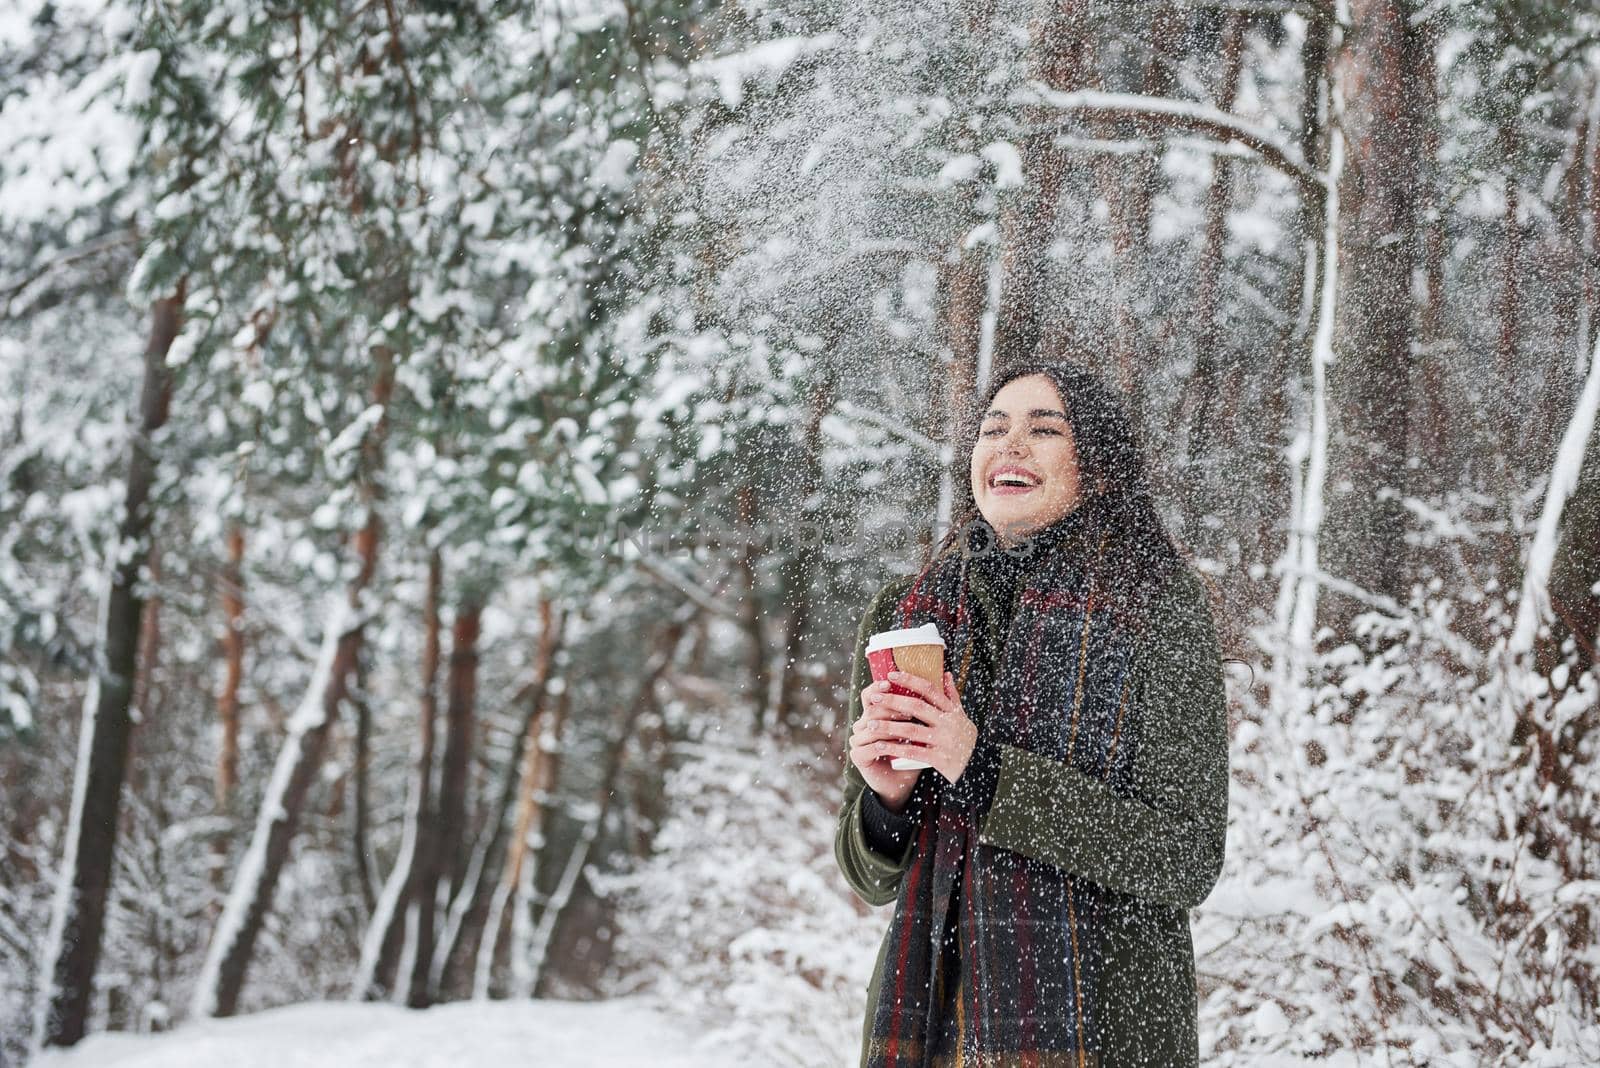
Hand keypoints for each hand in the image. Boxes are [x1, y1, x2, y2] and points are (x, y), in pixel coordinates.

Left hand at [849, 670, 977, 795]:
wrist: (978, 766)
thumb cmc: (966, 739)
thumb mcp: (962, 716)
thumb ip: (952, 696)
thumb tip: (946, 673)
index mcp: (952, 711)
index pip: (929, 690)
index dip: (910, 680)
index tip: (891, 675)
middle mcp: (948, 723)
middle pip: (917, 707)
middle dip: (893, 701)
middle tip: (874, 697)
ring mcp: (944, 741)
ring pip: (912, 730)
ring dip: (889, 726)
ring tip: (870, 723)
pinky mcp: (940, 759)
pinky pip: (913, 752)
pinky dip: (895, 748)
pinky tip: (880, 746)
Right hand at [849, 679, 923, 811]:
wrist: (900, 783)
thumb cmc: (912, 753)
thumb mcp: (922, 726)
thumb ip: (930, 702)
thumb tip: (947, 675)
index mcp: (873, 714)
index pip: (869, 694)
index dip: (877, 686)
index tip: (892, 681)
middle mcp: (861, 725)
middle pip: (871, 708)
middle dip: (891, 707)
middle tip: (910, 709)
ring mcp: (857, 740)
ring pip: (872, 726)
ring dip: (891, 725)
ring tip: (909, 724)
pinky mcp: (858, 756)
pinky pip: (872, 747)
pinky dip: (888, 745)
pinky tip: (901, 744)